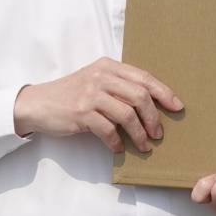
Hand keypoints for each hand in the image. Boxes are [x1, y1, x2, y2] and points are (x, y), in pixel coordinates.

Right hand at [12, 57, 180, 152]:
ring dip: (139, 134)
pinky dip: (117, 142)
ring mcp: (90, 94)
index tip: (177, 107)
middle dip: (154, 118)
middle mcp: (101, 77)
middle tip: (158, 134)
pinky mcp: (81, 113)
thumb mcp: (96, 81)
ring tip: (144, 146)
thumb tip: (151, 105)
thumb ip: (119, 86)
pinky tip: (119, 149)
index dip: (164, 93)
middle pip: (140, 96)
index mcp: (109, 66)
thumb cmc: (72, 94)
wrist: (38, 103)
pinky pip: (108, 130)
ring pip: (127, 115)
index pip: (144, 77)